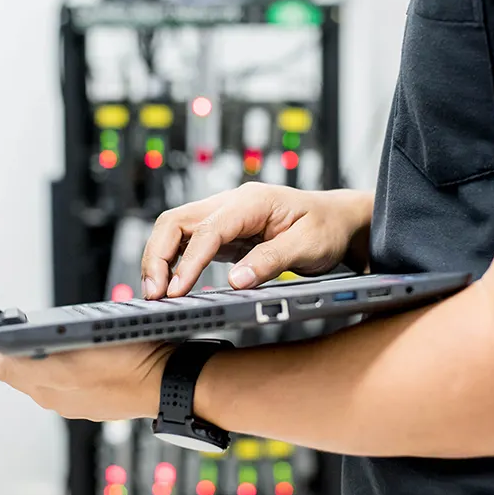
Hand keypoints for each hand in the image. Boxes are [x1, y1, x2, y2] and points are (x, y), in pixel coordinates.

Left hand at [0, 306, 172, 421]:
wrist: (169, 381)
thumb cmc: (130, 361)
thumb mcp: (72, 346)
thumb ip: (21, 355)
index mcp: (44, 385)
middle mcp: (54, 397)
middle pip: (13, 370)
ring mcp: (74, 400)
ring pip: (36, 375)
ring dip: (24, 357)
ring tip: (19, 339)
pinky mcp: (92, 400)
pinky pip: (60, 382)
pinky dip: (52, 365)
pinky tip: (61, 355)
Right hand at [142, 183, 373, 297]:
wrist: (339, 221)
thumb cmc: (327, 227)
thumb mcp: (308, 246)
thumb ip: (272, 261)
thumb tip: (237, 281)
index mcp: (252, 201)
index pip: (208, 229)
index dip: (188, 261)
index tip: (176, 290)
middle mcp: (232, 204)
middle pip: (176, 221)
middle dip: (158, 256)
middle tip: (154, 293)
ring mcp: (225, 217)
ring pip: (176, 230)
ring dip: (160, 259)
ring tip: (155, 293)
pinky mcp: (225, 234)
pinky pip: (189, 243)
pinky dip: (174, 262)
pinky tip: (171, 285)